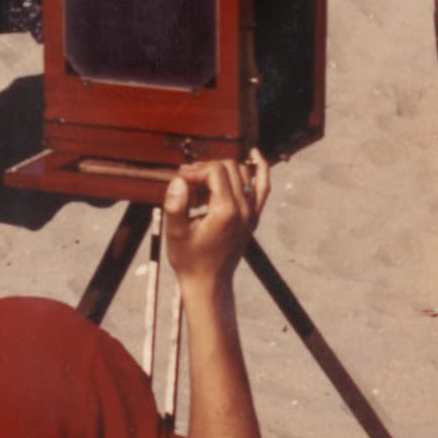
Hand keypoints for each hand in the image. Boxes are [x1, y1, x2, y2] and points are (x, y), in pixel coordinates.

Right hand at [163, 152, 269, 284]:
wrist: (209, 283)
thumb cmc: (190, 260)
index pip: (216, 171)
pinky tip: (253, 155)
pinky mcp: (254, 216)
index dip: (195, 169)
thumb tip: (178, 179)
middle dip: (206, 168)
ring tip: (202, 186)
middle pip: (230, 167)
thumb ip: (175, 205)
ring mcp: (252, 212)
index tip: (180, 180)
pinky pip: (263, 186)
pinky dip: (259, 169)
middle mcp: (244, 209)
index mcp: (226, 211)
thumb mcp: (175, 234)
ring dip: (222, 171)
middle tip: (187, 183)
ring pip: (244, 172)